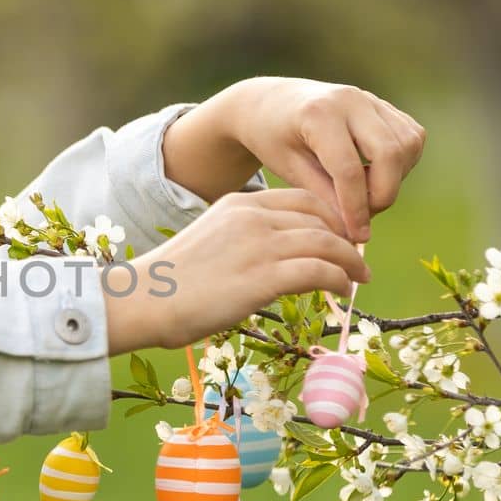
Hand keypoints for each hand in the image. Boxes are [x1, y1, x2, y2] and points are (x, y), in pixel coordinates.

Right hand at [105, 188, 369, 353]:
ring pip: (328, 242)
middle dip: (346, 239)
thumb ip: (242, 242)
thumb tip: (271, 265)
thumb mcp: (210, 244)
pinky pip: (320, 271)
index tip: (341, 238)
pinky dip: (340, 280)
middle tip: (357, 260)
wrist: (142, 300)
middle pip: (321, 218)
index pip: (303, 200)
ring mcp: (260, 246)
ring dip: (351, 261)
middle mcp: (253, 217)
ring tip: (359, 278)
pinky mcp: (264, 277)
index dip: (331, 218)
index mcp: (239, 204)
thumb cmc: (170, 283)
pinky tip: (343, 292)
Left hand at [161, 76, 426, 242]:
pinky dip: (401, 164)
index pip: (348, 169)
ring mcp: (372, 100)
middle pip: (390, 153)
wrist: (273, 104)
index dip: (356, 208)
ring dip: (394, 179)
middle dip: (383, 194)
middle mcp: (351, 100)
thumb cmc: (275, 139)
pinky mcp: (386, 107)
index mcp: (318, 114)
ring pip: (407, 145)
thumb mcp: (289, 169)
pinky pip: (412, 139)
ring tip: (363, 194)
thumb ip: (323, 196)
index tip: (356, 235)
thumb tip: (355, 230)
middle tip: (362, 216)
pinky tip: (375, 175)